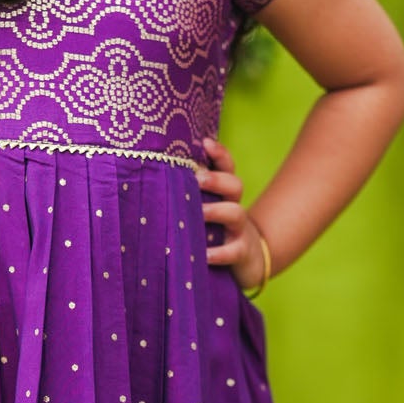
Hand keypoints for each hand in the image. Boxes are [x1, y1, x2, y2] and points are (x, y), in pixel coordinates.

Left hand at [195, 135, 270, 293]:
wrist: (248, 260)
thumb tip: (155, 175)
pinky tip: (204, 255)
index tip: (205, 142)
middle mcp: (233, 207)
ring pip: (236, 213)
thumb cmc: (214, 230)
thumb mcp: (205, 209)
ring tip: (200, 212)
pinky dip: (219, 253)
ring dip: (218, 211)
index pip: (226, 167)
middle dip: (217, 179)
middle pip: (235, 185)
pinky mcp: (242, 253)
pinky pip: (233, 251)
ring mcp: (239, 230)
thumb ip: (188, 194)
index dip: (219, 154)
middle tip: (197, 178)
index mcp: (223, 193)